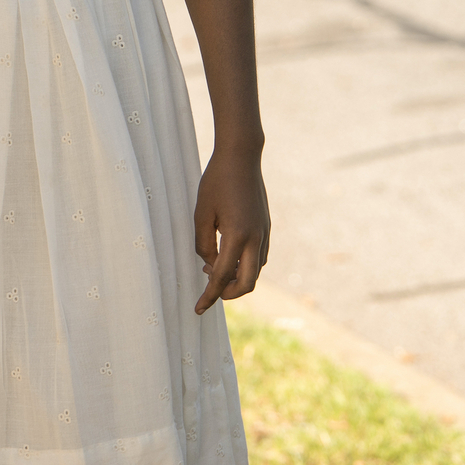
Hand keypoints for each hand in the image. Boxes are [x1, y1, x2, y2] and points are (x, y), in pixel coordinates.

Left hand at [193, 147, 270, 313]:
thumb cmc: (216, 181)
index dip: (209, 295)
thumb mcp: (201, 213)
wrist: (241, 156)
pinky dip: (245, 265)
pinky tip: (227, 255)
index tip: (198, 308)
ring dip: (237, 278)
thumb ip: (204, 244)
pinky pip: (259, 256)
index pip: (223, 277)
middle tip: (209, 291)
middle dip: (229, 294)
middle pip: (247, 282)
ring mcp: (264, 232)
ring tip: (213, 267)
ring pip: (256, 271)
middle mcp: (256, 238)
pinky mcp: (266, 226)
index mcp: (237, 235)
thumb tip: (209, 265)